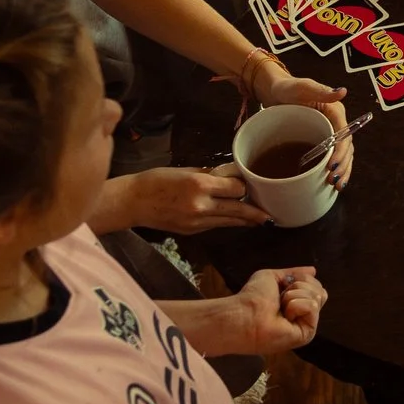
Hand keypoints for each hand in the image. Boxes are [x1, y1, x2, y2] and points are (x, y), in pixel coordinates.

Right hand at [101, 165, 268, 231]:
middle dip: (255, 211)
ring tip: (260, 220)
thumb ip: (210, 175)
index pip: (236, 188)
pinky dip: (226, 222)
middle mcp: (201, 205)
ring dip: (245, 220)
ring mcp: (197, 222)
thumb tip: (231, 175)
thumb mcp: (185, 171)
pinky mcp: (192, 231)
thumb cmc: (156, 180)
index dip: (244, 186)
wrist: (133, 202)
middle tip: (270, 214)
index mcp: (200, 185)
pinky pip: (216, 226)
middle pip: (238, 209)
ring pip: (229, 221)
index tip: (250, 183)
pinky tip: (236, 220)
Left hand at [226, 266, 325, 351]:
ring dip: (294, 295)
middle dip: (299, 286)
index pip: (316, 285)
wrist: (244, 315)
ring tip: (280, 307)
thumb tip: (313, 270)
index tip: (283, 286)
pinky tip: (285, 316)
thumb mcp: (272, 277)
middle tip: (281, 298)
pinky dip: (296, 305)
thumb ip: (293, 273)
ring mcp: (306, 324)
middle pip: (320, 290)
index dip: (301, 280)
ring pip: (318, 296)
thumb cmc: (252, 297)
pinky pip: (312, 307)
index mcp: (296, 302)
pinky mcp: (307, 333)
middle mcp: (303, 314)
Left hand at [248, 56, 354, 184]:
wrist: (273, 92)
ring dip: (342, 170)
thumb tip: (342, 92)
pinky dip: (335, 168)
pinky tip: (331, 180)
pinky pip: (332, 155)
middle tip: (333, 180)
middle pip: (347, 147)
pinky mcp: (321, 138)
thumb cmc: (286, 88)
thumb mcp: (301, 87)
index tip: (332, 165)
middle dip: (343, 165)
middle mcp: (336, 122)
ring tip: (336, 185)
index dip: (341, 152)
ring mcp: (329, 131)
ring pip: (343, 153)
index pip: (344, 134)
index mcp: (335, 111)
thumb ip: (320, 91)